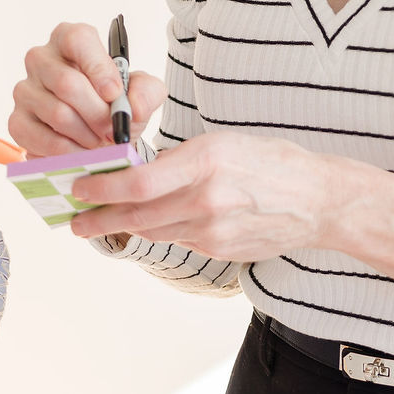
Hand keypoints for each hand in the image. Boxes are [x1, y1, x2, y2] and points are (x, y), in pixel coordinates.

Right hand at [9, 22, 165, 155]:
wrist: (98, 134)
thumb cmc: (114, 104)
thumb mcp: (140, 94)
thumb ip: (146, 93)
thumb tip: (132, 107)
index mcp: (69, 40)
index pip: (78, 40)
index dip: (98, 67)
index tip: (115, 95)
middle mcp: (41, 59)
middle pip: (67, 83)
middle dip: (98, 113)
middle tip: (114, 130)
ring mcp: (25, 90)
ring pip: (58, 113)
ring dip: (86, 134)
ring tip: (101, 142)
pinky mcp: (17, 121)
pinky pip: (42, 139)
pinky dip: (69, 152)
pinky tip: (82, 152)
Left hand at [68, 133, 393, 298]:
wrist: (318, 201)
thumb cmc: (270, 163)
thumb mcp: (222, 144)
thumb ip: (179, 160)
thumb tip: (136, 170)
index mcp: (204, 162)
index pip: (138, 182)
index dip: (101, 189)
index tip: (80, 188)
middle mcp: (206, 200)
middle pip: (136, 214)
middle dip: (98, 219)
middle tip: (74, 221)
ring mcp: (213, 231)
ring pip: (153, 231)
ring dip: (125, 226)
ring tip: (103, 223)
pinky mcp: (219, 250)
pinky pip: (178, 240)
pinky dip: (160, 231)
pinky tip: (150, 224)